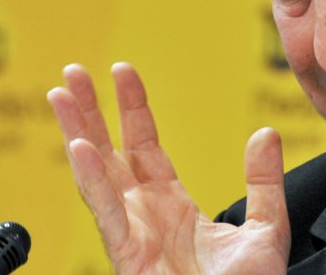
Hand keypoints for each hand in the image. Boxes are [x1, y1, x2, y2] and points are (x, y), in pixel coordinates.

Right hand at [47, 63, 290, 274]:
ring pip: (97, 174)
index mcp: (171, 205)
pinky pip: (106, 211)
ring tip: (59, 94)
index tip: (121, 70)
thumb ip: (263, 182)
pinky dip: (92, 179)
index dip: (131, 107)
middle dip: (89, 112)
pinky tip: (80, 146)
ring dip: (77, 132)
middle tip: (72, 72)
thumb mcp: (264, 228)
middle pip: (109, 152)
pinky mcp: (128, 255)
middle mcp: (144, 214)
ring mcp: (132, 234)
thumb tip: (266, 133)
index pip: (144, 144)